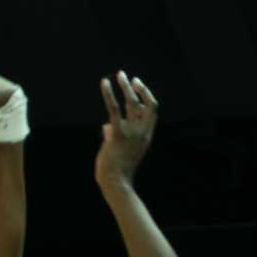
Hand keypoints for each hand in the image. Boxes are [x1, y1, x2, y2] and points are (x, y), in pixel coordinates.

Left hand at [95, 71, 157, 190]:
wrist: (115, 182)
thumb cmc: (116, 170)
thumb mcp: (120, 151)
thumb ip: (115, 136)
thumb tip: (106, 127)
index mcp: (146, 136)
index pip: (151, 111)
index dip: (146, 96)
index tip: (138, 87)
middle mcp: (142, 132)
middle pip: (143, 103)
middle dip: (137, 88)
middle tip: (127, 77)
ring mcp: (131, 132)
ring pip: (131, 102)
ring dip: (125, 86)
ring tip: (119, 74)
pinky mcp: (118, 133)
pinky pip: (113, 108)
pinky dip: (108, 93)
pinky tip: (104, 82)